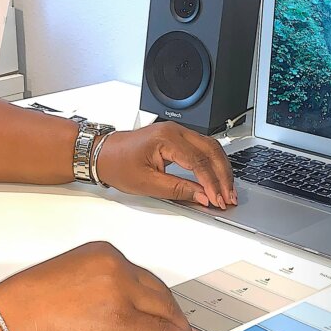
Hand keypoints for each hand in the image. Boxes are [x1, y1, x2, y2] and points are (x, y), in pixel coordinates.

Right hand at [0, 242, 200, 330]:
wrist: (13, 320)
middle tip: (182, 327)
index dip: (156, 297)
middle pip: (157, 291)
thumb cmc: (27, 306)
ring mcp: (122, 293)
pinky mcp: (124, 320)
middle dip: (172, 312)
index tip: (162, 307)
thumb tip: (113, 311)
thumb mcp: (68, 281)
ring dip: (178, 329)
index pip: (141, 276)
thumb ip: (97, 289)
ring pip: (163, 310)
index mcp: (103, 254)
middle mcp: (116, 267)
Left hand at [94, 124, 236, 208]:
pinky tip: (216, 178)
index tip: (217, 200)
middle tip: (228, 197)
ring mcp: (177, 132)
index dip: (211, 183)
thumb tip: (202, 196)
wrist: (102, 153)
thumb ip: (178, 189)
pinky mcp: (177, 138)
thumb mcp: (147, 184)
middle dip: (223, 176)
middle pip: (211, 151)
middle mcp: (175, 130)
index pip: (199, 162)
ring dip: (221, 169)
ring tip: (226, 190)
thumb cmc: (118, 164)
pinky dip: (212, 164)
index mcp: (167, 139)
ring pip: (210, 148)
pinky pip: (202, 148)